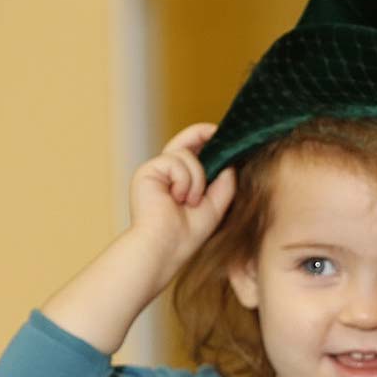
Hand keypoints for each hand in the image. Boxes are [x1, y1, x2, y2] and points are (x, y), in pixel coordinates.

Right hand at [127, 123, 234, 267]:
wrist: (166, 247)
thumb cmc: (188, 233)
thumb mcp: (216, 203)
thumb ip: (224, 181)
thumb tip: (230, 160)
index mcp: (179, 181)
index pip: (193, 152)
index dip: (206, 139)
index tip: (222, 133)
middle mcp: (166, 173)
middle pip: (185, 140)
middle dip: (202, 133)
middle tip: (217, 130)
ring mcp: (155, 170)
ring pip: (186, 154)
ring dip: (196, 178)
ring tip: (189, 201)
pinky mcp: (147, 170)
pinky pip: (176, 161)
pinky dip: (185, 180)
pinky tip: (178, 198)